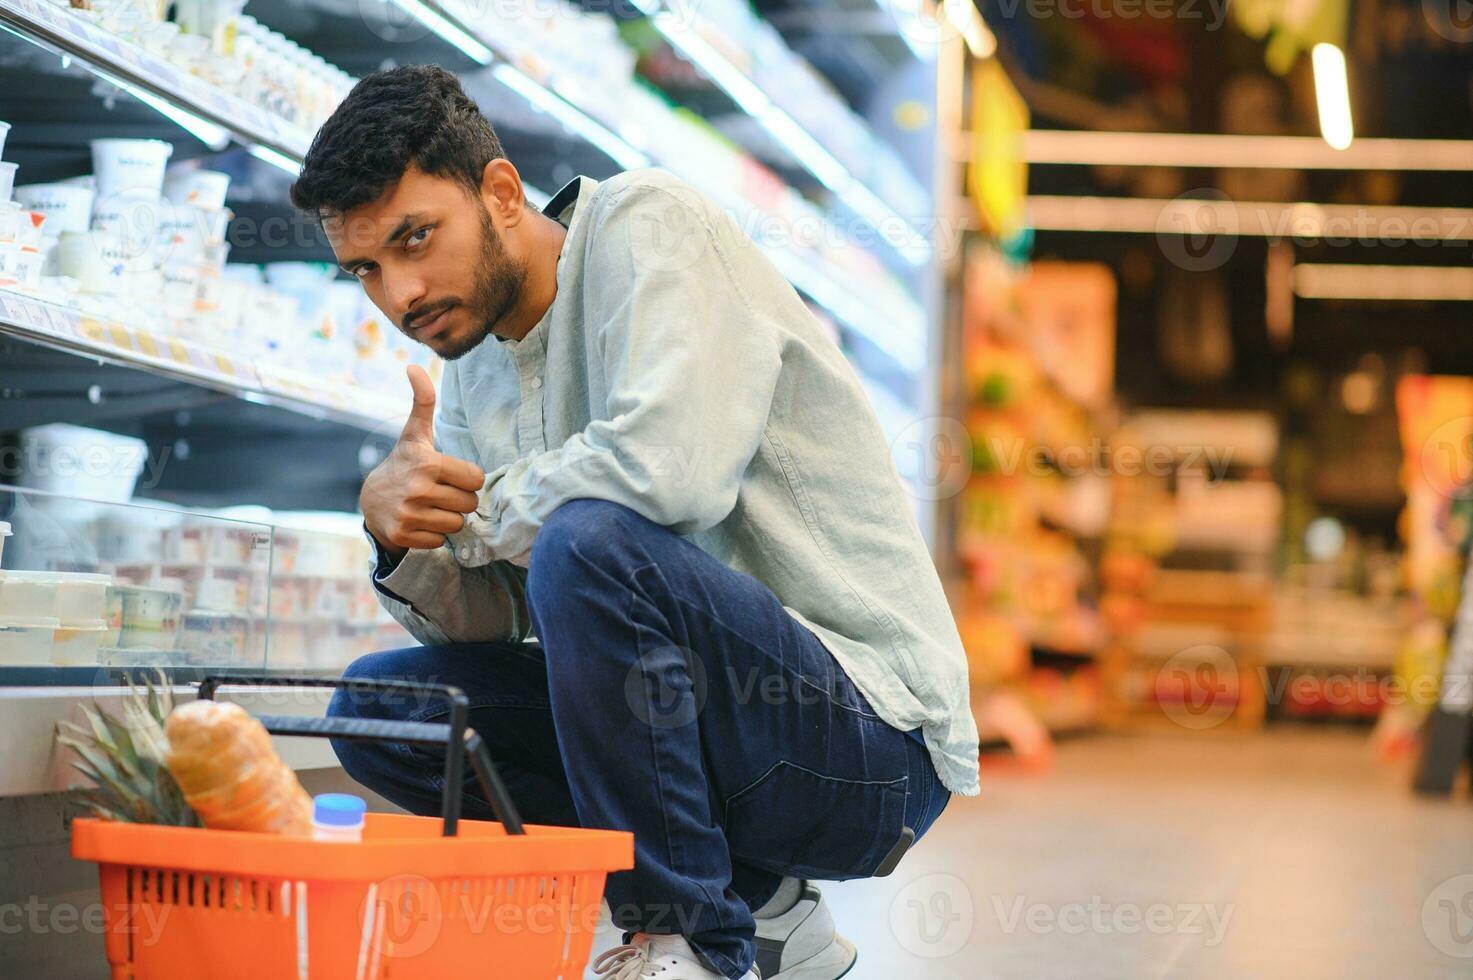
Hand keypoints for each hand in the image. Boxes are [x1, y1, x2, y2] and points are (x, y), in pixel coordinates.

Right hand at [361, 365, 485, 560]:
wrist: (371, 501)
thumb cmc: (403, 464)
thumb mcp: (415, 434)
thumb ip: (423, 402)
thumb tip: (414, 366)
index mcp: (428, 463)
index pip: (476, 479)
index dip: (467, 478)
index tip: (451, 475)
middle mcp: (419, 489)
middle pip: (470, 503)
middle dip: (459, 499)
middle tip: (441, 493)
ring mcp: (410, 514)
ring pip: (457, 523)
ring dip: (449, 518)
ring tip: (432, 507)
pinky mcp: (404, 535)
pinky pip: (441, 540)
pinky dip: (434, 535)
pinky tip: (421, 522)